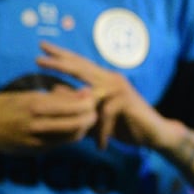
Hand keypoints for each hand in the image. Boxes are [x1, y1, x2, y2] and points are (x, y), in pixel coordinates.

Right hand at [0, 85, 98, 152]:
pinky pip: (60, 144)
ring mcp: (35, 140)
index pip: (73, 106)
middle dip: (90, 116)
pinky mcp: (34, 151)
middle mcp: (37, 124)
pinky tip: (72, 129)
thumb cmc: (5, 104)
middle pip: (76, 123)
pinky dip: (70, 136)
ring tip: (87, 119)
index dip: (88, 102)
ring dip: (83, 128)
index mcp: (35, 105)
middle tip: (95, 110)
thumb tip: (84, 93)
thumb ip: (56, 96)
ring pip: (71, 136)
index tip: (93, 96)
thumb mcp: (29, 94)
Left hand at [36, 41, 170, 149]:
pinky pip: (104, 115)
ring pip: (90, 90)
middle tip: (39, 54)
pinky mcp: (126, 101)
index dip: (62, 55)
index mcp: (104, 79)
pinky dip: (101, 132)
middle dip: (59, 60)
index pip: (80, 64)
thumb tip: (53, 90)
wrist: (154, 133)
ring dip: (72, 99)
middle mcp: (111, 79)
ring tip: (57, 102)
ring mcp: (119, 89)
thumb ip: (78, 103)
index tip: (43, 48)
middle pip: (81, 66)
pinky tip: (100, 146)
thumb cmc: (124, 124)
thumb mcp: (96, 115)